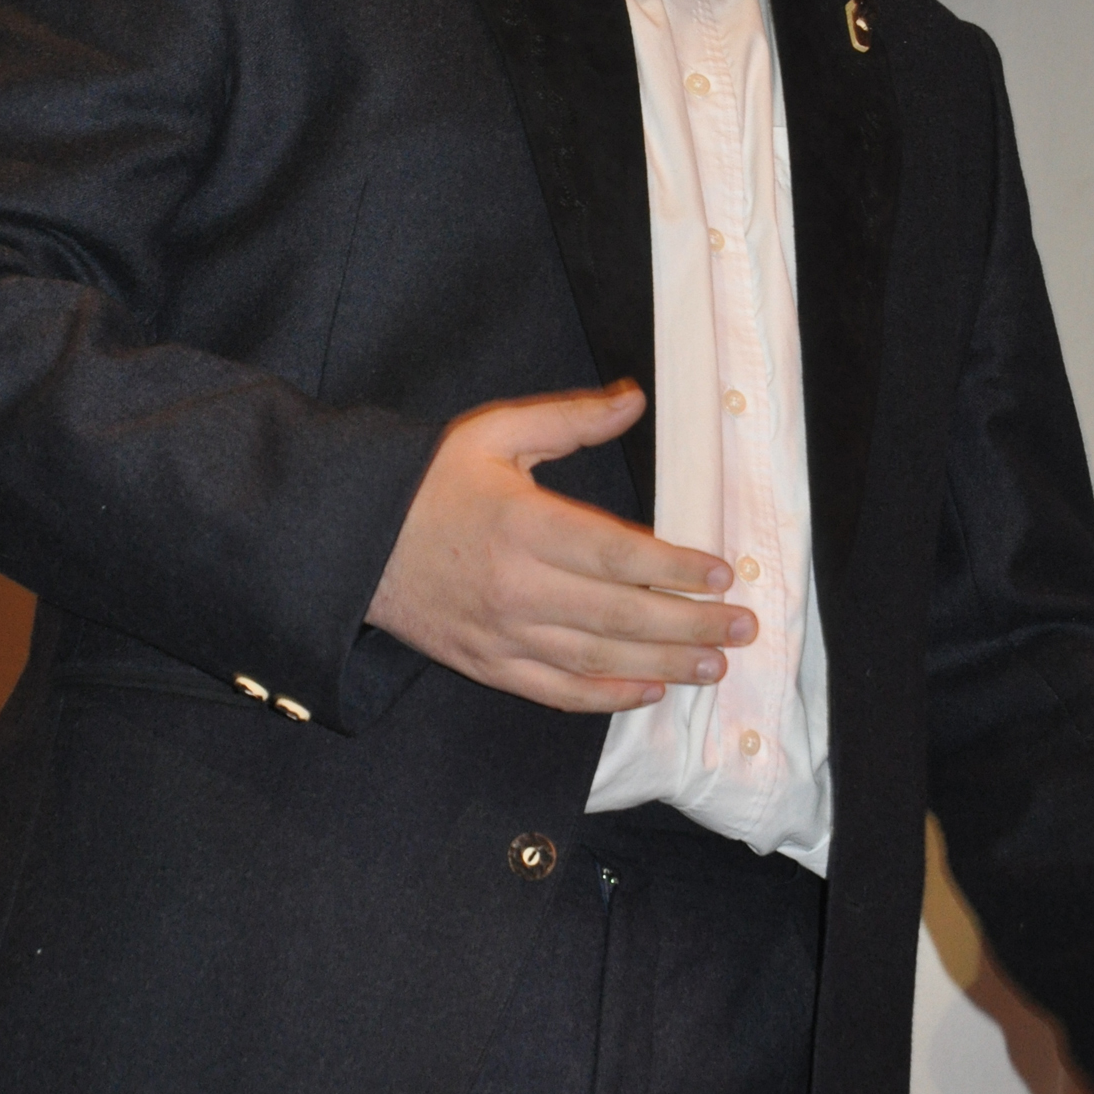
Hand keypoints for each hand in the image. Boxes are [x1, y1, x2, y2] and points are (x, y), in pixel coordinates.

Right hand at [366, 381, 754, 711]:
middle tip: (742, 629)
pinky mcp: (486, 664)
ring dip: (662, 666)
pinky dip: (605, 696)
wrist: (350, 541)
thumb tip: (633, 397)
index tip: (722, 575)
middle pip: (619, 615)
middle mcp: (516, 588)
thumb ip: (569, 418)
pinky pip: (555, 692)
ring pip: (596, 659)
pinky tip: (647, 691)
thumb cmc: (426, 482)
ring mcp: (501, 635)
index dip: (675, 569)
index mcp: (523, 526)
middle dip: (690, 625)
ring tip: (714, 666)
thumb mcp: (494, 432)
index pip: (616, 556)